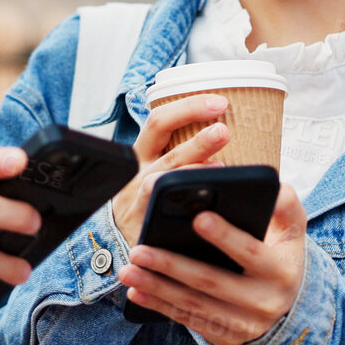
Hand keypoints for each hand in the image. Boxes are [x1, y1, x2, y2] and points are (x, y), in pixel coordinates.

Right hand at [110, 94, 229, 245]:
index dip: (189, 108)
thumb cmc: (147, 198)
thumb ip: (180, 152)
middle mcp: (136, 176)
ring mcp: (136, 204)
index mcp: (142, 154)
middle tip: (224, 131)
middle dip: (197, 142)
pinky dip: (184, 212)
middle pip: (166, 155)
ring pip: (159, 185)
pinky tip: (208, 211)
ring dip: (191, 174)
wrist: (120, 240)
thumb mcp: (155, 168)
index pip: (160, 122)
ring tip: (221, 169)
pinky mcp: (141, 231)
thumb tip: (224, 131)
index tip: (220, 103)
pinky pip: (159, 218)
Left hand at [118, 184, 307, 344]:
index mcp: (280, 270)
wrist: (290, 308)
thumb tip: (274, 186)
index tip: (198, 218)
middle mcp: (264, 301)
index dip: (225, 236)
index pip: (250, 251)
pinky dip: (160, 306)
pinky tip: (137, 291)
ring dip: (157, 287)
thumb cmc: (281, 256)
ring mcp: (244, 324)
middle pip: (212, 282)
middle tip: (139, 249)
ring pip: (194, 304)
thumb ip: (286, 205)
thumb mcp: (293, 231)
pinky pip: (189, 320)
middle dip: (172, 265)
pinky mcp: (226, 336)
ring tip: (128, 269)